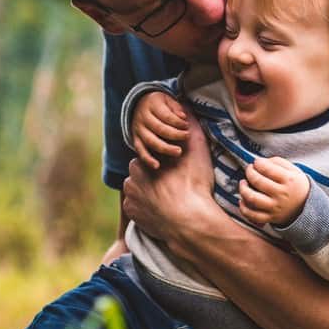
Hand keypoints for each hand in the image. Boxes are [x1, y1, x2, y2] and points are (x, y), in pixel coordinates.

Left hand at [123, 115, 219, 246]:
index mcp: (142, 161)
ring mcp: (131, 199)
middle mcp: (131, 179)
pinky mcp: (133, 215)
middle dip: (152, 176)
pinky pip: (137, 207)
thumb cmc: (194, 185)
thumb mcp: (197, 150)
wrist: (190, 222)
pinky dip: (145, 208)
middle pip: (141, 173)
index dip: (164, 162)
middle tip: (172, 184)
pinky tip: (160, 209)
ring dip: (147, 191)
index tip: (175, 170)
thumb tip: (185, 106)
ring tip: (167, 198)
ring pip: (138, 190)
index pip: (150, 156)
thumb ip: (191, 125)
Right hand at [130, 91, 190, 170]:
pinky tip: (156, 165)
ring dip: (165, 147)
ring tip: (178, 152)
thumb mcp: (167, 100)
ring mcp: (138, 129)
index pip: (166, 115)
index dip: (177, 122)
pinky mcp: (135, 139)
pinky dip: (147, 159)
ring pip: (150, 140)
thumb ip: (175, 108)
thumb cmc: (158, 104)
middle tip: (187, 136)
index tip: (187, 126)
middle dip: (175, 134)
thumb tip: (183, 117)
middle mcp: (143, 117)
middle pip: (159, 128)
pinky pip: (140, 150)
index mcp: (151, 105)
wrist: (137, 105)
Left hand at [238, 156, 309, 227]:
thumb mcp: (294, 170)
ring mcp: (275, 207)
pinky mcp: (270, 218)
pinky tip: (243, 200)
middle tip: (250, 169)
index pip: (266, 168)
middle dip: (249, 172)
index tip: (257, 162)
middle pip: (257, 181)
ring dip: (243, 189)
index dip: (258, 163)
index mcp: (289, 180)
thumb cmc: (296, 185)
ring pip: (252, 198)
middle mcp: (282, 194)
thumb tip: (259, 162)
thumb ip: (277, 162)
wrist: (306, 207)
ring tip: (243, 183)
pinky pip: (252, 215)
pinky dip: (243, 208)